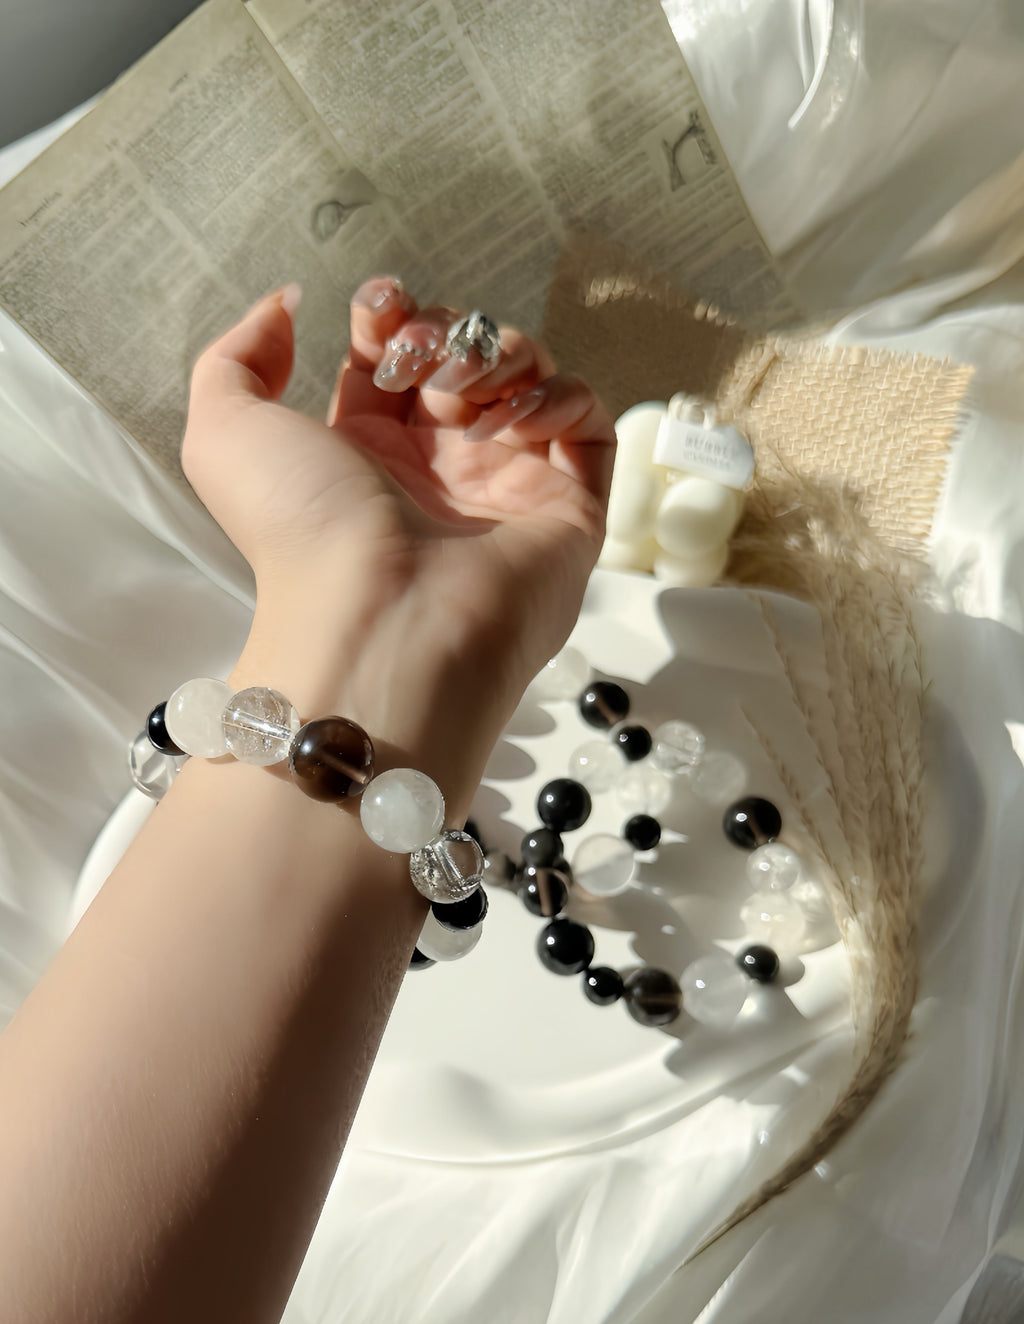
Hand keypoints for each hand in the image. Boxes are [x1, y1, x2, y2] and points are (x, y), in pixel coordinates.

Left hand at [181, 277, 614, 803]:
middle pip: (465, 359)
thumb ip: (237, 360)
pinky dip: (560, 398)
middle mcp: (441, 470)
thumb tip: (288, 308)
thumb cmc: (304, 532)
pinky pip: (588, 428)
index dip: (391, 320)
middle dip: (445, 331)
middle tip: (418, 361)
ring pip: (530, 381)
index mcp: (367, 455)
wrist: (381, 618)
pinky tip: (512, 420)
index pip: (397, 361)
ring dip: (500, 355)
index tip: (379, 312)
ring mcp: (508, 488)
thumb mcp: (224, 435)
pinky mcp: (569, 509)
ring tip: (462, 392)